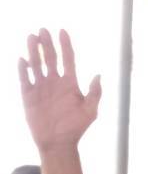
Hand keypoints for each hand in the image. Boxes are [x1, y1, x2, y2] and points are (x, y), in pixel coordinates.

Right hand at [18, 29, 101, 152]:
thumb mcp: (90, 111)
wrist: (58, 143)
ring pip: (36, 64)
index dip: (65, 44)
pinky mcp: (29, 95)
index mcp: (70, 82)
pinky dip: (23, 69)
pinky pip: (25, 79)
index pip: (68, 58)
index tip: (62, 31)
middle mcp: (55, 81)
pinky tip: (23, 59)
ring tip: (32, 37)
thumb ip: (95, 93)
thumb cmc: (76, 127)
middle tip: (43, 30)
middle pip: (51, 57)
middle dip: (47, 43)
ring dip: (34, 51)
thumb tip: (98, 75)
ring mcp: (41, 87)